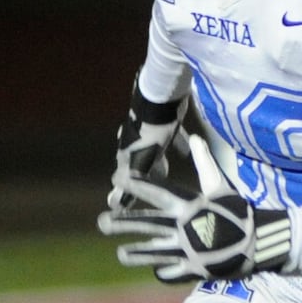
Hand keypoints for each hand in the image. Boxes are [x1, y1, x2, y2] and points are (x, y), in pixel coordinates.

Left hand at [97, 134, 290, 283]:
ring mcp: (188, 250)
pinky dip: (162, 269)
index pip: (159, 191)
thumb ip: (205, 163)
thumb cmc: (238, 210)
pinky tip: (155, 267)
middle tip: (102, 221)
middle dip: (123, 222)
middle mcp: (186, 227)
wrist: (258, 242)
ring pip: (153, 252)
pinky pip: (169, 271)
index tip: (119, 178)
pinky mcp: (193, 268)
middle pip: (148, 224)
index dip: (138, 184)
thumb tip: (195, 138)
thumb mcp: (222, 185)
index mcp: (191, 204)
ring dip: (135, 253)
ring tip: (121, 252)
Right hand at [107, 75, 188, 210]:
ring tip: (166, 172)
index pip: (125, 175)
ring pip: (154, 152)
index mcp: (127, 153)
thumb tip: (113, 202)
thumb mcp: (142, 158)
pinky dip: (178, 146)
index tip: (122, 201)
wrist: (162, 99)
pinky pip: (171, 139)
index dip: (126, 188)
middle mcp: (135, 143)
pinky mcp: (164, 124)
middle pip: (139, 164)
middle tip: (151, 187)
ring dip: (159, 162)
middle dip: (145, 175)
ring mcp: (150, 133)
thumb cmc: (152, 132)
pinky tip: (188, 151)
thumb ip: (132, 179)